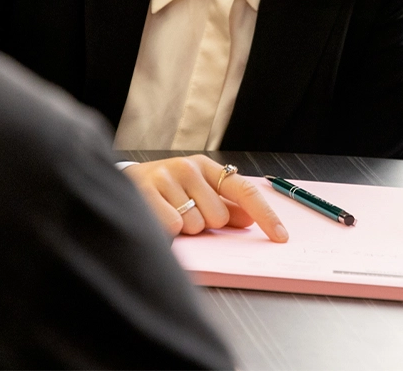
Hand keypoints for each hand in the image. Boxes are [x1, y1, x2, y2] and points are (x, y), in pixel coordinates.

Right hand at [123, 156, 287, 241]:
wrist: (122, 181)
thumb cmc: (168, 191)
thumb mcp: (198, 192)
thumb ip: (226, 206)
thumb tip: (249, 221)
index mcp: (208, 167)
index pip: (245, 191)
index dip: (265, 215)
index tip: (281, 236)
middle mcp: (190, 166)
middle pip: (218, 215)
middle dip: (205, 224)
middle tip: (186, 214)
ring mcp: (168, 176)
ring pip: (195, 224)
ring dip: (184, 229)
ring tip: (168, 214)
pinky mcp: (147, 189)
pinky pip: (172, 227)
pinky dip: (167, 232)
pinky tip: (156, 217)